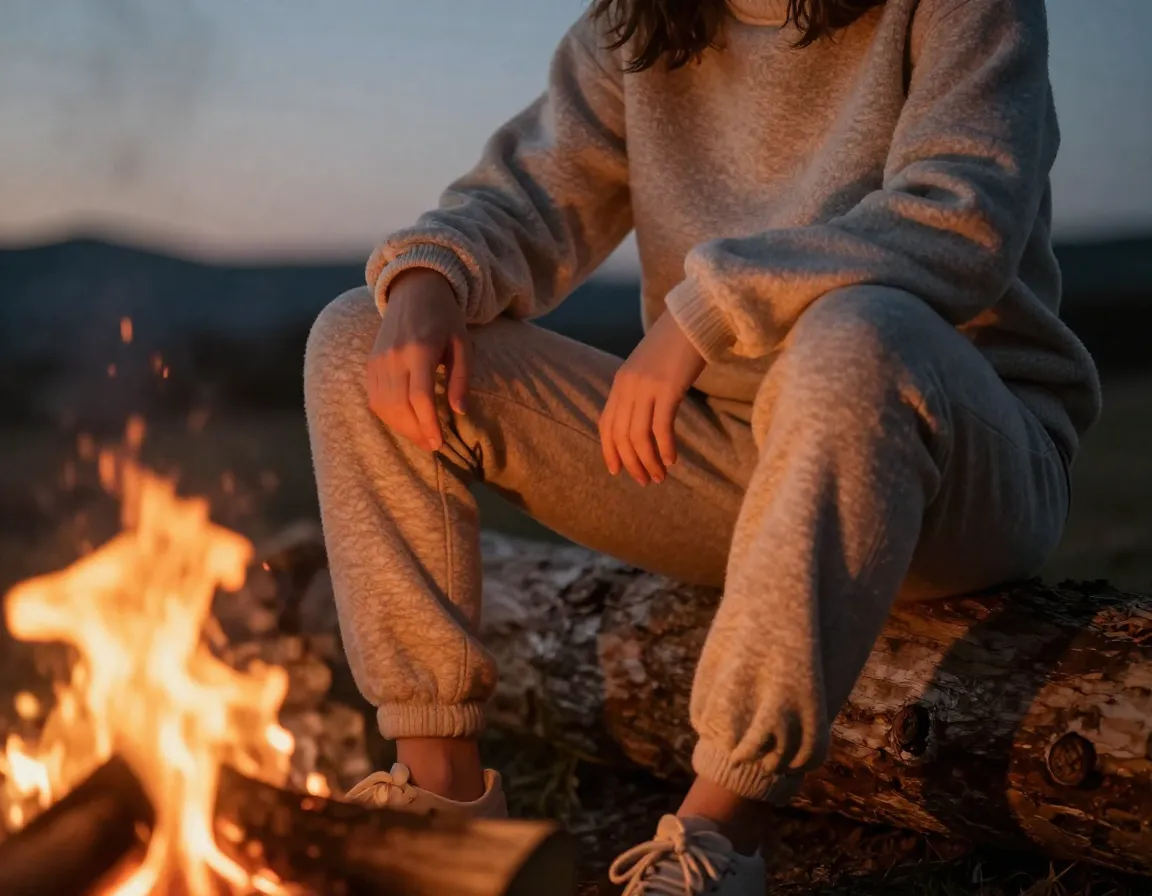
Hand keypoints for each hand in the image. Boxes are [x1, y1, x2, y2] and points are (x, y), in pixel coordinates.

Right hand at [367, 268, 470, 451]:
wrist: (414, 290)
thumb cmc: (445, 318)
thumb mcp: (463, 344)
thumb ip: (461, 378)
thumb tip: (460, 412)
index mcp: (420, 350)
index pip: (419, 396)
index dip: (428, 424)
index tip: (438, 443)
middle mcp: (394, 356)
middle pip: (399, 406)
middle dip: (415, 431)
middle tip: (432, 446)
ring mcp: (378, 360)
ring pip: (383, 405)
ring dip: (401, 427)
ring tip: (420, 437)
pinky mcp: (370, 363)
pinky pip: (375, 397)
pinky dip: (388, 415)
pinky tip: (405, 422)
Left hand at [599, 311, 705, 484]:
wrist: (693, 320)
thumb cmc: (674, 345)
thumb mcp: (647, 369)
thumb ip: (639, 391)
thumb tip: (640, 421)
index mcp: (620, 383)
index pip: (606, 424)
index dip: (609, 451)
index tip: (617, 471)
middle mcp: (628, 386)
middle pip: (621, 435)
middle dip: (632, 463)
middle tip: (645, 480)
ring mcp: (646, 387)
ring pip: (639, 436)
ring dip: (649, 461)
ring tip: (659, 476)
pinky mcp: (668, 389)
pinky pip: (661, 427)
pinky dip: (665, 448)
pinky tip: (672, 460)